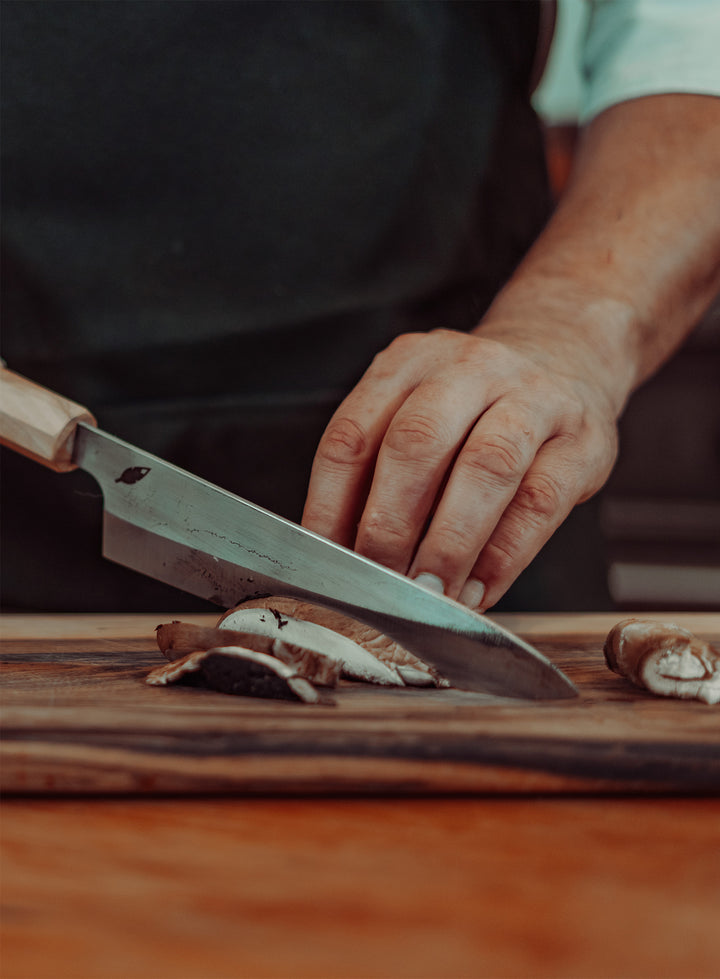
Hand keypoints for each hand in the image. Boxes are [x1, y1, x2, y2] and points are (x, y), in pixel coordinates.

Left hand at [302, 325, 618, 609]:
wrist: (566, 356)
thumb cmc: (475, 406)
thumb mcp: (418, 411)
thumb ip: (380, 469)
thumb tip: (343, 555)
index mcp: (409, 362)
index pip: (353, 433)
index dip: (332, 504)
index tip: (326, 561)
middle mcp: (469, 368)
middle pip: (418, 442)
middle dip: (390, 524)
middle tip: (379, 581)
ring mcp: (533, 398)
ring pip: (487, 467)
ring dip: (450, 542)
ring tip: (429, 593)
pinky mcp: (583, 441)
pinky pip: (540, 501)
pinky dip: (504, 555)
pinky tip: (478, 590)